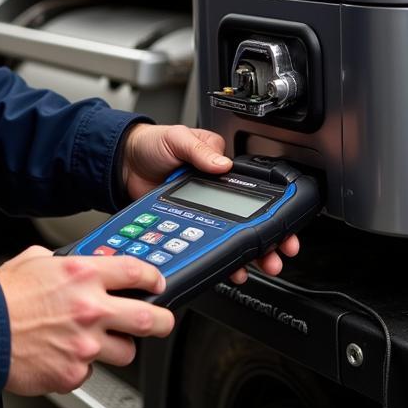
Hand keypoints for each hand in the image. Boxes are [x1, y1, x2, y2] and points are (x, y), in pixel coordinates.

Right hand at [0, 245, 174, 395]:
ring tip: (95, 341)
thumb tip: (73, 264)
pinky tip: (60, 354)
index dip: (153, 277)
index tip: (156, 283)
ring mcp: (85, 345)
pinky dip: (80, 366)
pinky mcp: (73, 373)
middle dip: (163, 321)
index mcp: (83, 275)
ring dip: (116, 347)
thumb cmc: (2, 295)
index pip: (136, 271)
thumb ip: (62, 262)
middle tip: (161, 320)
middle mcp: (90, 308)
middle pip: (151, 319)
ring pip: (126, 352)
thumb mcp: (34, 259)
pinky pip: (90, 372)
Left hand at [120, 123, 299, 282]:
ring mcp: (203, 212)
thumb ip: (199, 150)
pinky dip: (222, 260)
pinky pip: (209, 245)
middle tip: (278, 254)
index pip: (253, 190)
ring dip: (250, 255)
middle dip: (269, 240)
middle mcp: (215, 192)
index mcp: (220, 169)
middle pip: (250, 220)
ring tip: (259, 266)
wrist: (123, 163)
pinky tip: (230, 269)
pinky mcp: (188, 227)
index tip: (284, 227)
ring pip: (233, 237)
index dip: (273, 210)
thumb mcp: (178, 138)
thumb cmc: (152, 144)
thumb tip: (222, 163)